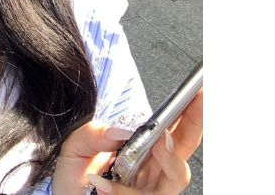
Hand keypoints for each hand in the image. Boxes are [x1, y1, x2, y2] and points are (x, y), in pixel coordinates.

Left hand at [51, 88, 202, 194]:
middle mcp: (152, 172)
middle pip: (184, 149)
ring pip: (174, 179)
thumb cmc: (75, 177)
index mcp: (143, 151)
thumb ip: (94, 134)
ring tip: (160, 144)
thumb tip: (120, 130)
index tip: (199, 91)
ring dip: (169, 160)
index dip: (189, 111)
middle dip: (194, 126)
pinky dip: (121, 192)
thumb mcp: (77, 146)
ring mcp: (148, 192)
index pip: (172, 129)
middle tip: (196, 104)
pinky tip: (103, 185)